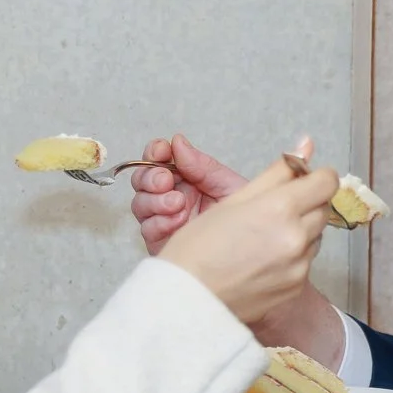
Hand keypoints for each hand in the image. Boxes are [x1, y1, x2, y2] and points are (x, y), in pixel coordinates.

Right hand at [131, 135, 249, 255]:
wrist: (252, 251)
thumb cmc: (245, 219)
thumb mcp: (228, 184)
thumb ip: (201, 165)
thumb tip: (178, 142)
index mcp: (186, 179)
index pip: (158, 159)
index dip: (154, 151)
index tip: (161, 151)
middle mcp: (171, 197)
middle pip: (142, 180)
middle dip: (151, 177)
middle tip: (166, 180)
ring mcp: (164, 220)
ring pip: (140, 204)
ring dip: (155, 200)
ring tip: (179, 203)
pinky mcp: (163, 243)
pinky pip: (147, 229)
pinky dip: (160, 222)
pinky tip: (178, 221)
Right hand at [159, 154, 337, 325]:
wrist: (187, 299)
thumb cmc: (199, 247)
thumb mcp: (234, 199)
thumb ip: (277, 172)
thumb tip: (306, 145)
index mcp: (280, 209)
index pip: (327, 181)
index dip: (315, 177)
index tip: (301, 179)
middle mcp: (296, 238)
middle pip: (323, 208)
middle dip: (306, 203)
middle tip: (273, 209)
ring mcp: (299, 266)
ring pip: (315, 237)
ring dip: (299, 230)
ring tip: (263, 238)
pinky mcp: (295, 288)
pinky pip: (305, 263)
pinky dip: (291, 257)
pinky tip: (261, 260)